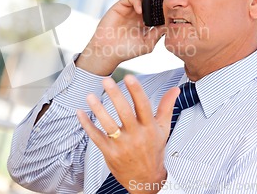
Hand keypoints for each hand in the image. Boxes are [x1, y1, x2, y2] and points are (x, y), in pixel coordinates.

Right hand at [76, 0, 166, 75]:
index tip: (175, 2)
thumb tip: (170, 24)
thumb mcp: (147, 43)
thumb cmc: (126, 50)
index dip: (165, 4)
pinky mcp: (120, 6)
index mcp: (145, 21)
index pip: (157, 9)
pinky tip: (140, 10)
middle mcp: (138, 13)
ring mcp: (129, 9)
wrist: (108, 52)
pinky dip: (137, 0)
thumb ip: (158, 34)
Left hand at [77, 75, 179, 193]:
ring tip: (90, 96)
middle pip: (124, 113)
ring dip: (98, 109)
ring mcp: (122, 145)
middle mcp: (136, 136)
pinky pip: (96, 137)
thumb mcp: (163, 129)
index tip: (129, 77)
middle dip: (115, 96)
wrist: (146, 179)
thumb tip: (175, 89)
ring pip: (108, 125)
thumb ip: (166, 107)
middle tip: (106, 81)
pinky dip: (87, 124)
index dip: (136, 91)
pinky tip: (80, 112)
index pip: (143, 106)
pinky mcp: (110, 153)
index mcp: (149, 127)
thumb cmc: (154, 151)